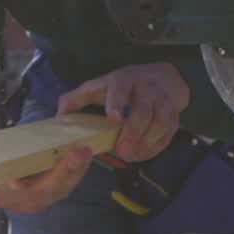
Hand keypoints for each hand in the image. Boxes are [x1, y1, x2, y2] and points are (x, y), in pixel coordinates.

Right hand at [0, 120, 92, 213]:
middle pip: (45, 191)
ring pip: (61, 188)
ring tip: (84, 150)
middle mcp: (22, 199)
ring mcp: (41, 196)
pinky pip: (69, 181)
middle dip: (62, 174)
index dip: (14, 186)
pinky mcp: (55, 189)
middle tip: (75, 153)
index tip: (18, 179)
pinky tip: (86, 152)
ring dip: (75, 171)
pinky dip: (78, 169)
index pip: (9, 191)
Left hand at [57, 63, 189, 162]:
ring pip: (161, 122)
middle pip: (143, 111)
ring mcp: (162, 101)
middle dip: (134, 133)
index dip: (117, 103)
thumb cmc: (122, 87)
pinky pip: (169, 133)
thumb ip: (76, 100)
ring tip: (132, 156)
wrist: (162, 77)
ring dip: (147, 142)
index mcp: (122, 81)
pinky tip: (142, 154)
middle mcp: (145, 89)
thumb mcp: (97, 87)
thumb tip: (58, 116)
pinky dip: (156, 146)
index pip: (120, 89)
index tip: (113, 119)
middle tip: (122, 151)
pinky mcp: (174, 115)